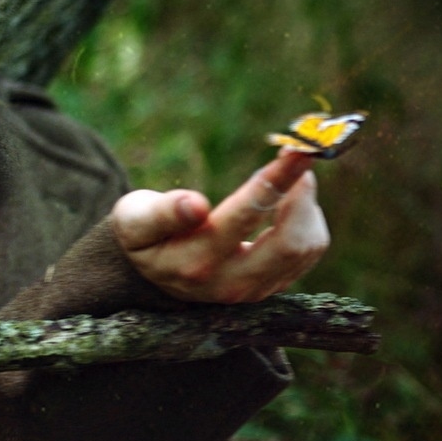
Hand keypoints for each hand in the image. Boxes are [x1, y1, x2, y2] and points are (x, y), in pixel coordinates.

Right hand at [112, 157, 328, 302]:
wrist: (154, 274)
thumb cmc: (143, 234)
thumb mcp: (134, 220)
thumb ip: (161, 213)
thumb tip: (194, 204)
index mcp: (194, 261)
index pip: (244, 218)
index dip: (274, 181)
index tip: (296, 151)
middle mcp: (230, 282)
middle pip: (290, 243)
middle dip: (302, 194)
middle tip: (299, 156)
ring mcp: (254, 289)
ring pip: (306, 247)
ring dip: (306, 205)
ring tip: (288, 177)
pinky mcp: (271, 287)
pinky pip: (308, 252)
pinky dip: (307, 219)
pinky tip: (288, 200)